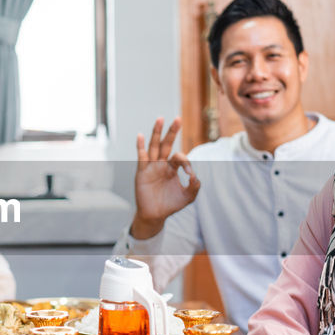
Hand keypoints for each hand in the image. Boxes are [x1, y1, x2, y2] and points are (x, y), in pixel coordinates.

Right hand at [130, 117, 200, 238]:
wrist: (155, 215)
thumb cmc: (171, 204)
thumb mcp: (187, 197)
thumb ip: (194, 186)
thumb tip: (195, 176)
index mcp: (172, 168)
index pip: (180, 158)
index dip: (187, 163)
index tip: (190, 175)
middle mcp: (162, 164)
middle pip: (167, 144)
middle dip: (172, 131)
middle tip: (178, 119)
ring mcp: (151, 167)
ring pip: (154, 146)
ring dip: (157, 132)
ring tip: (160, 119)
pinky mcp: (142, 172)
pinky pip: (142, 157)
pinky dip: (140, 146)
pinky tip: (140, 136)